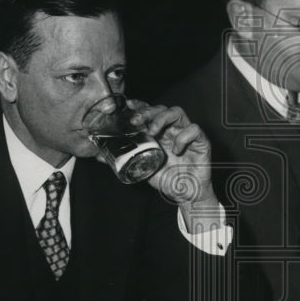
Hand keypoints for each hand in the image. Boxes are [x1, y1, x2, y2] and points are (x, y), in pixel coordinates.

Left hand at [130, 101, 221, 230]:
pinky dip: (184, 136)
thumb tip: (98, 156)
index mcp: (160, 132)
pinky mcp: (201, 141)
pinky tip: (176, 149)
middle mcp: (172, 129)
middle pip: (162, 108)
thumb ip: (124, 159)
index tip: (127, 104)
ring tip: (154, 131)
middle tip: (136, 120)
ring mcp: (186, 134)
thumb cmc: (166, 178)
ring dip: (163, 119)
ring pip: (178, 112)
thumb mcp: (141, 168)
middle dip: (148, 111)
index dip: (140, 105)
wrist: (186, 195)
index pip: (150, 112)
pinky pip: (194, 129)